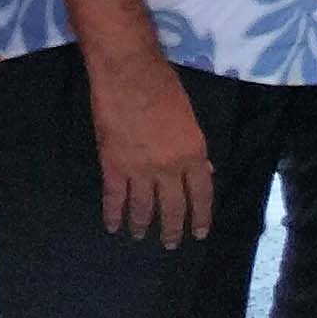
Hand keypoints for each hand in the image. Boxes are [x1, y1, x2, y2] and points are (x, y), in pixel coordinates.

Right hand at [87, 54, 213, 247]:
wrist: (128, 73)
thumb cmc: (164, 85)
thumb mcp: (189, 116)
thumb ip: (194, 147)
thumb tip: (202, 170)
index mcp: (193, 153)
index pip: (201, 193)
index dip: (201, 216)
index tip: (199, 232)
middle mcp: (170, 168)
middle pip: (173, 207)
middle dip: (172, 229)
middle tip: (171, 243)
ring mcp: (140, 169)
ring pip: (143, 208)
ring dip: (143, 225)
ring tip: (141, 235)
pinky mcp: (114, 166)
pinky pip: (114, 198)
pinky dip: (114, 214)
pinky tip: (114, 225)